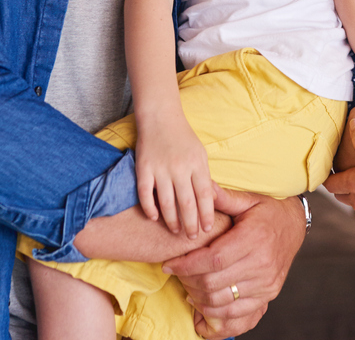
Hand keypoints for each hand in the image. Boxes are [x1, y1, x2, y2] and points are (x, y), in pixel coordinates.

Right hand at [136, 119, 215, 238]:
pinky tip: (154, 218)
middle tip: (192, 237)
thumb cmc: (183, 138)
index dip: (207, 214)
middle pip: (186, 203)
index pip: (205, 196)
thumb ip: (204, 177)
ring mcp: (160, 168)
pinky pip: (145, 193)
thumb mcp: (200, 154)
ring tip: (175, 231)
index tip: (207, 229)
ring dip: (171, 220)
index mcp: (197, 164)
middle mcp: (180, 167)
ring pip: (166, 202)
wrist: (160, 117)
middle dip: (190, 224)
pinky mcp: (143, 168)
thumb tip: (211, 202)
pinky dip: (149, 208)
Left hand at [162, 187, 304, 338]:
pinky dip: (214, 310)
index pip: (213, 259)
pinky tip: (202, 300)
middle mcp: (262, 263)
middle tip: (175, 273)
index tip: (169, 265)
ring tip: (185, 285)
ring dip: (197, 296)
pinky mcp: (268, 293)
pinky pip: (235, 312)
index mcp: (254, 238)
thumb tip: (203, 186)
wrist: (295, 226)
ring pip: (221, 300)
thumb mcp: (248, 200)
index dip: (187, 265)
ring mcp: (266, 282)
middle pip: (214, 282)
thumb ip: (224, 198)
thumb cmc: (268, 211)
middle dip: (187, 280)